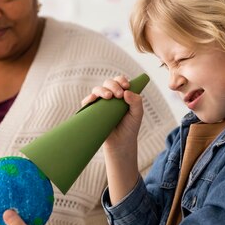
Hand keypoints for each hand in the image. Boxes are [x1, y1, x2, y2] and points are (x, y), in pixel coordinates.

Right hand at [83, 75, 143, 202]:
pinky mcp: (92, 112)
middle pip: (108, 83)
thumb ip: (136, 102)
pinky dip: (89, 99)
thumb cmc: (130, 128)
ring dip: (102, 90)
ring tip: (108, 97)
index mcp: (121, 94)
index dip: (121, 81)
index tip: (126, 86)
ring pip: (97, 90)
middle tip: (119, 95)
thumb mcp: (137, 114)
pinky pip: (87, 102)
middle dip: (113, 85)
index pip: (119, 81)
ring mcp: (100, 104)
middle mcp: (110, 97)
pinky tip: (93, 100)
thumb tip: (126, 92)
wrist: (120, 144)